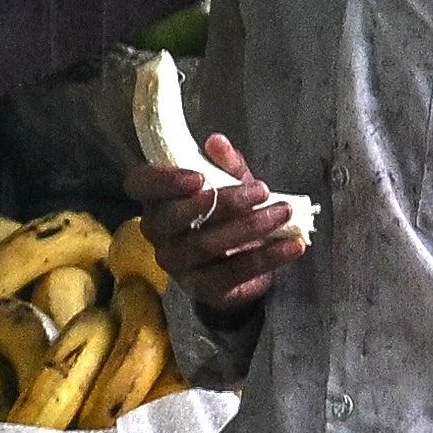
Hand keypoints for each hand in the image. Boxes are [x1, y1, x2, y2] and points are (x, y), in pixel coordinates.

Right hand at [126, 143, 302, 317]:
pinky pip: (233, 273)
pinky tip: (291, 245)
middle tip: (261, 190)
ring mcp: (178, 265)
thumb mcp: (230, 182)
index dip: (165, 181)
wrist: (243, 261)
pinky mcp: (203, 289)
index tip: (198, 177)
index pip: (141, 184)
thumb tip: (218, 142)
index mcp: (157, 199)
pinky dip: (267, 258)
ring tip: (283, 212)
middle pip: (177, 217)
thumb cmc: (228, 213)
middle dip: (223, 202)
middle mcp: (159, 234)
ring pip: (206, 245)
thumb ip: (224, 164)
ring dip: (250, 226)